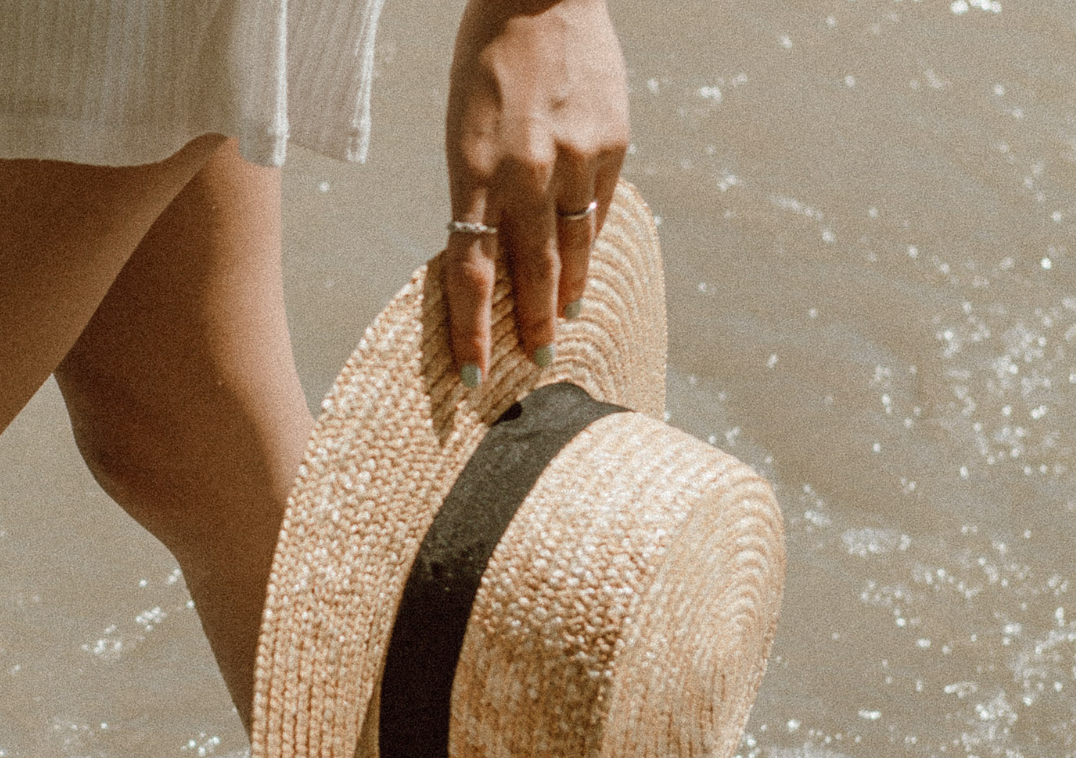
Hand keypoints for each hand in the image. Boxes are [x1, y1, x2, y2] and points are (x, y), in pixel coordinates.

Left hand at [443, 0, 628, 383]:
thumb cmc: (486, 64)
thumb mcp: (462, 131)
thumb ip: (478, 193)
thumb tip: (495, 257)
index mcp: (474, 170)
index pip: (470, 271)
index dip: (471, 330)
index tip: (474, 374)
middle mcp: (526, 171)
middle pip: (529, 271)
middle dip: (530, 324)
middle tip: (537, 361)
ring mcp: (575, 157)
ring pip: (574, 247)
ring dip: (568, 292)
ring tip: (565, 322)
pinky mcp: (613, 141)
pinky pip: (601, 205)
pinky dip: (592, 235)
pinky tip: (588, 256)